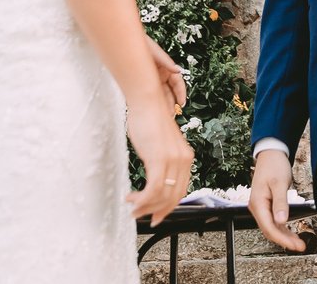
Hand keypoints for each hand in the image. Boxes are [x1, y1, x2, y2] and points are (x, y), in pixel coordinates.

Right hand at [126, 98, 193, 225]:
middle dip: (157, 211)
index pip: (181, 191)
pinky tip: (131, 198)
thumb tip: (155, 177)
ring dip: (145, 207)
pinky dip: (141, 199)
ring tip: (132, 207)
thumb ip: (162, 160)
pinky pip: (153, 190)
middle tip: (141, 215)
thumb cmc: (149, 119)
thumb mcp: (161, 144)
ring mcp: (173, 160)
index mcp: (186, 157)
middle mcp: (184, 160)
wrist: (147, 101)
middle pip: (174, 198)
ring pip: (163, 197)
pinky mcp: (160, 160)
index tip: (155, 215)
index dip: (168, 207)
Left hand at [145, 37, 187, 110]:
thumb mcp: (155, 52)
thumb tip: (177, 71)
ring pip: (160, 94)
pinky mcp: (143, 82)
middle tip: (171, 114)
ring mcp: (152, 79)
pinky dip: (152, 101)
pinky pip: (150, 94)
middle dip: (171, 102)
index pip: (177, 82)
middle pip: (169, 91)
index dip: (181, 92)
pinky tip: (152, 109)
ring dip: (163, 104)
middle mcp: (161, 74)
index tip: (182, 102)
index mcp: (166, 67)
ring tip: (163, 115)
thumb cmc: (141, 45)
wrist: (124, 44)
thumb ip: (166, 61)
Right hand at [248, 148, 305, 251]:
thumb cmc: (274, 165)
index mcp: (257, 203)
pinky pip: (273, 221)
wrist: (271, 153)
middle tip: (300, 246)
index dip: (282, 239)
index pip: (269, 227)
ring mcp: (260, 207)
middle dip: (284, 240)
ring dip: (284, 236)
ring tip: (298, 242)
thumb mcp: (279, 183)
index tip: (295, 245)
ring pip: (271, 227)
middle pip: (269, 230)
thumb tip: (281, 221)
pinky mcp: (266, 205)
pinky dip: (282, 228)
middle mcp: (256, 207)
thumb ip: (280, 202)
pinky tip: (290, 233)